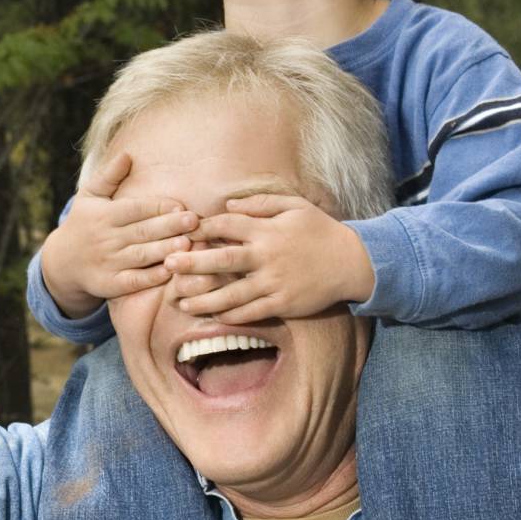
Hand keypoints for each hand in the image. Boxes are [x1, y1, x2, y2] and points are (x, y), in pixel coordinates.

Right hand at [38, 153, 197, 318]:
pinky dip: (150, 278)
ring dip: (164, 250)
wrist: (62, 261)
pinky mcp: (109, 284)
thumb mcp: (89, 196)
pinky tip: (169, 271)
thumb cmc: (83, 222)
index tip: (181, 206)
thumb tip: (128, 155)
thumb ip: (109, 176)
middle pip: (141, 231)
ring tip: (187, 245)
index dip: (158, 207)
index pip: (134, 209)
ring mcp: (107, 263)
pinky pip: (132, 281)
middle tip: (193, 222)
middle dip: (168, 226)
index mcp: (104, 215)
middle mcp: (105, 238)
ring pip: (139, 256)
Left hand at [166, 192, 372, 322]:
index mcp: (267, 230)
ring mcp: (274, 282)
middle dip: (193, 263)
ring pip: (232, 294)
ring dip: (204, 299)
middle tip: (168, 265)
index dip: (202, 228)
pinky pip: (251, 312)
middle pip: (222, 259)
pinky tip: (212, 316)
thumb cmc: (320, 231)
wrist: (352, 261)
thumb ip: (259, 203)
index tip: (182, 232)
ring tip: (181, 303)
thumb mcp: (294, 206)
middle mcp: (267, 256)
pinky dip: (230, 315)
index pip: (227, 225)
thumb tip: (226, 203)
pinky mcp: (282, 304)